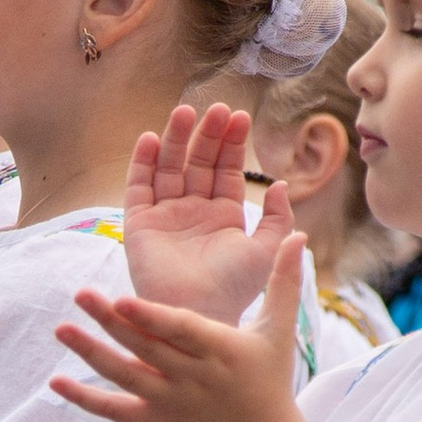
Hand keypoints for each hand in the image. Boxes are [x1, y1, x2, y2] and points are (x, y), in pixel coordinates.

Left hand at [53, 231, 318, 421]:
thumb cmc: (269, 378)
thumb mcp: (279, 331)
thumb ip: (283, 281)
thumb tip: (300, 231)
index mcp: (220, 351)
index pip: (180, 331)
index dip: (151, 317)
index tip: (122, 297)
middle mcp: (192, 379)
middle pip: (145, 348)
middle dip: (111, 323)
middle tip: (80, 294)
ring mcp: (171, 403)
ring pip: (125, 377)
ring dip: (90, 354)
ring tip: (60, 330)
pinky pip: (115, 411)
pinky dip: (85, 399)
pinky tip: (55, 383)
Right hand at [121, 102, 298, 324]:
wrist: (199, 312)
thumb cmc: (234, 288)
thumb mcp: (265, 250)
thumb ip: (278, 218)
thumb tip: (283, 186)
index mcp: (223, 217)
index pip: (225, 171)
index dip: (231, 144)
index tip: (238, 117)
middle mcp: (193, 212)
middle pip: (198, 163)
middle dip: (207, 135)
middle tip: (217, 109)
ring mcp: (165, 216)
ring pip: (169, 168)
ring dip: (176, 139)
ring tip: (185, 112)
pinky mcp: (139, 225)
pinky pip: (138, 187)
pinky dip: (142, 163)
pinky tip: (151, 139)